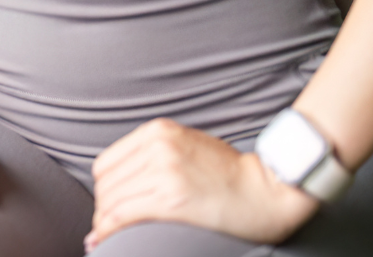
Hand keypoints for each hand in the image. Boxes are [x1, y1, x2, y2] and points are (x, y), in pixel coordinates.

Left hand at [86, 119, 318, 249]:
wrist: (270, 189)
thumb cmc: (234, 174)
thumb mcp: (188, 146)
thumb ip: (156, 154)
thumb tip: (124, 181)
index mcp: (158, 132)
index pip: (107, 164)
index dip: (103, 190)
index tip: (106, 207)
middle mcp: (157, 147)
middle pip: (106, 183)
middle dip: (102, 208)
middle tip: (106, 227)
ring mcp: (163, 171)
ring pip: (111, 200)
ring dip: (104, 221)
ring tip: (104, 236)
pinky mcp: (171, 199)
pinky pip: (123, 214)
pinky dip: (107, 229)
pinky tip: (101, 240)